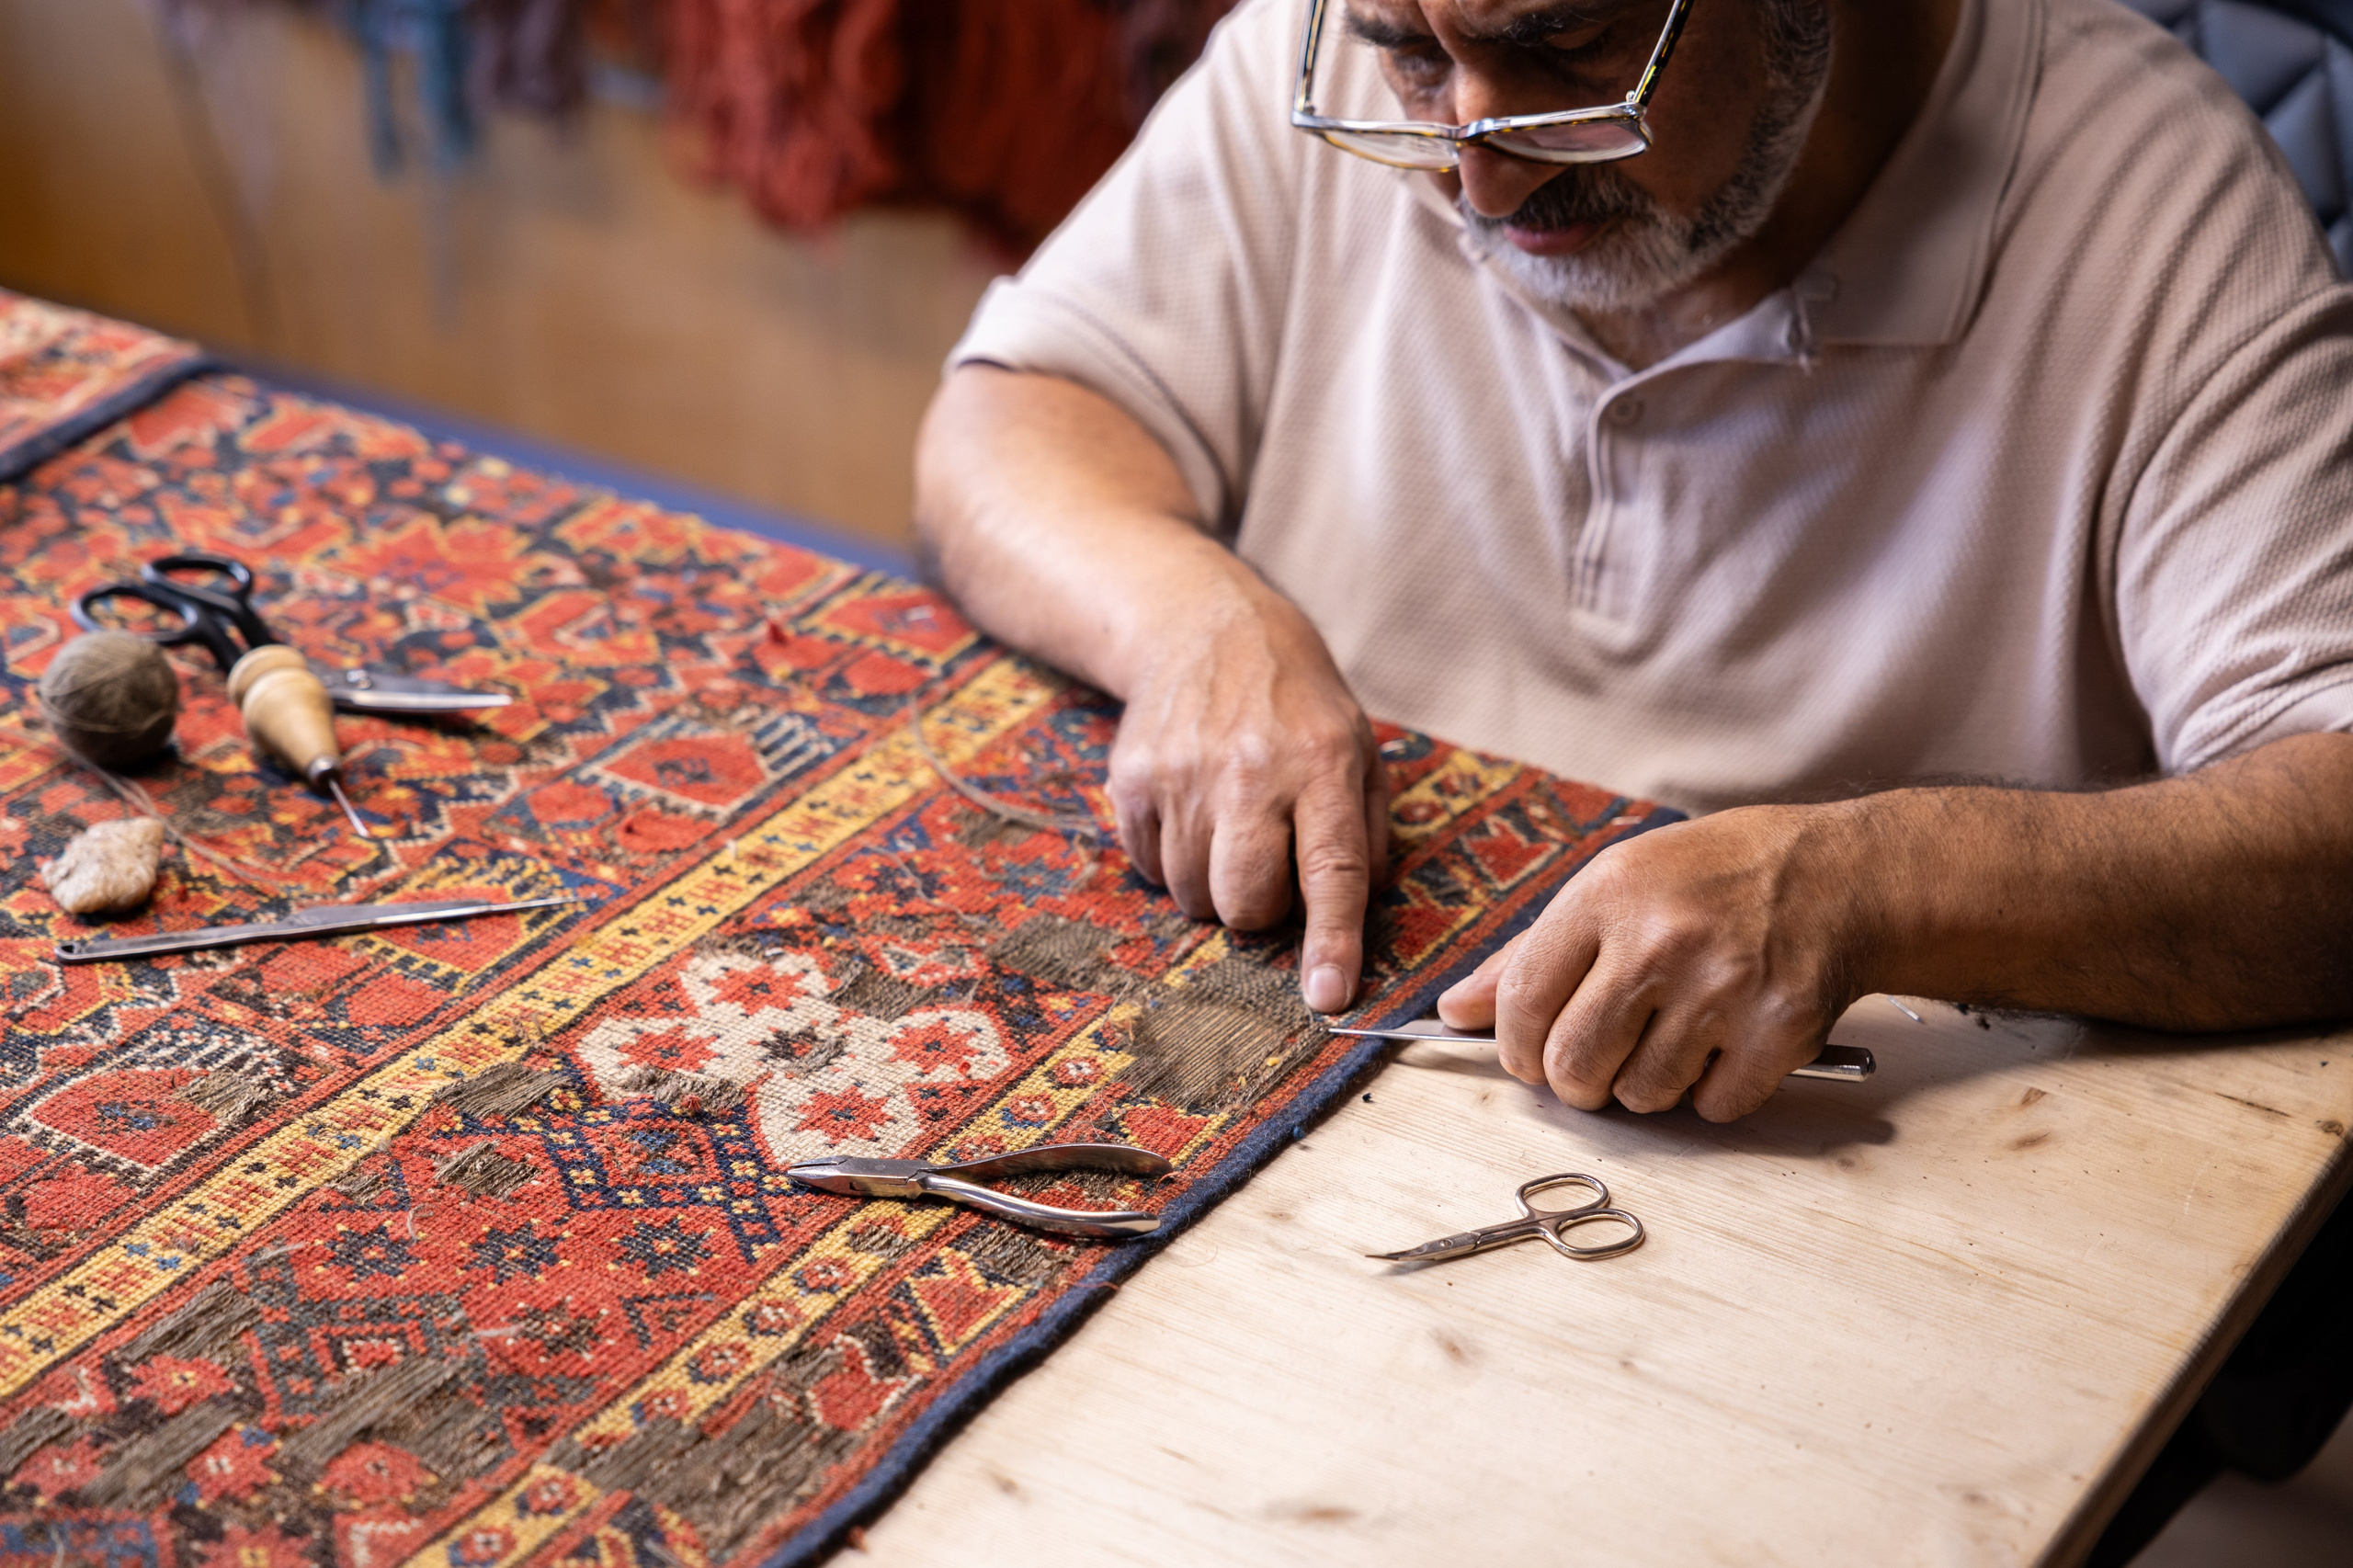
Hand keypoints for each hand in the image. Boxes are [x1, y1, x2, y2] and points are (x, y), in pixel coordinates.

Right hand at [1105, 574, 1388, 1013]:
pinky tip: (1192, 810)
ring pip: (1192, 896)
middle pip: (1245, 901)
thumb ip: (1367, 837)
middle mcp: (1249, 770)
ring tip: (1229, 829)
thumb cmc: (1298, 706)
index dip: (1330, 942)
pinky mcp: (1132, 779)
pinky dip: (1173, 860)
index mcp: (1322, 763)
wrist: (1206, 627)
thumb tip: (1351, 922)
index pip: (1330, 869)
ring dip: (1214, 886)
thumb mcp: (1361, 750)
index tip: (1328, 998)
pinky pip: (1149, 869)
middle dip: (1260, 911)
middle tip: (1269, 868)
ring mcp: (1182, 774)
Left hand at [1434, 806, 1874, 1121]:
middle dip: (1576, 1082)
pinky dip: (1713, 1091)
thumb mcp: (1616, 883)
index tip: (1528, 1057)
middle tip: (1598, 1062)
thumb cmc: (1719, 878)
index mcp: (1608, 893)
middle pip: (1572, 1064)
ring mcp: (1723, 987)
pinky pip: (1711, 1106)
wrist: (1844, 876)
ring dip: (1647, 1084)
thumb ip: (1532, 952)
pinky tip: (1726, 1043)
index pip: (1522, 1001)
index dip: (1514, 1048)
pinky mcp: (1777, 1031)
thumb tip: (1455, 1011)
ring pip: (1640, 1095)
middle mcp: (1661, 939)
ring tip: (1674, 1035)